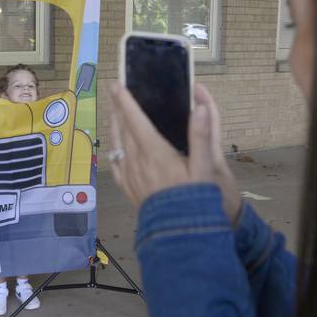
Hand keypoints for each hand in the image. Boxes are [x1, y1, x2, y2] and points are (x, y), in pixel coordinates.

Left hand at [108, 81, 241, 222]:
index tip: (117, 84)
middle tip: (113, 91)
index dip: (125, 100)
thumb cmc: (193, 198)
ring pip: (116, 143)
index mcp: (154, 152)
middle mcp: (137, 160)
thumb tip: (200, 108)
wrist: (178, 232)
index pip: (135, 119)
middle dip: (117, 107)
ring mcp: (129, 174)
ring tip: (113, 112)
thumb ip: (201, 136)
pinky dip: (114, 148)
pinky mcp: (128, 187)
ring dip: (114, 124)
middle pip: (122, 127)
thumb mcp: (203, 167)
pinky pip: (116, 162)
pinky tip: (115, 146)